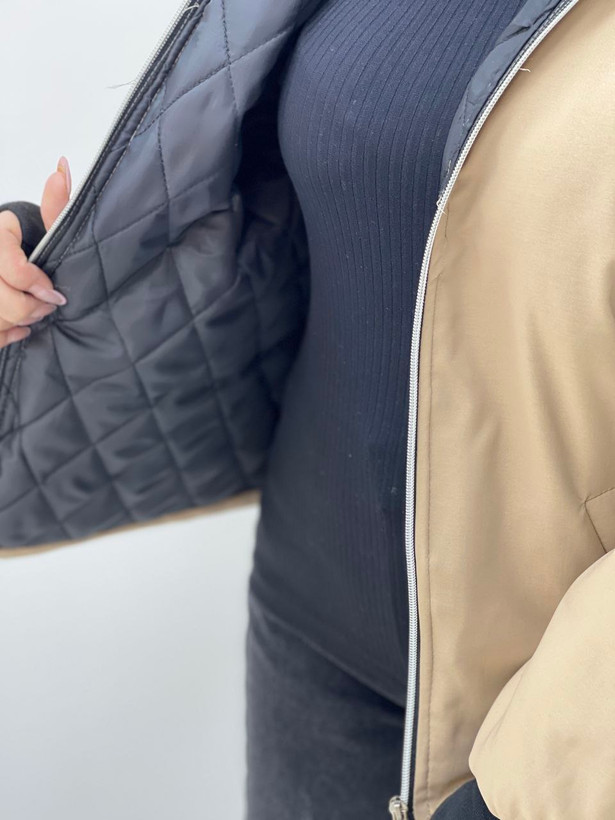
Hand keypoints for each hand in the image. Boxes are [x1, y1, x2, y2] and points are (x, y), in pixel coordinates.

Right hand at [0, 156, 71, 349]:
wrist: (15, 269)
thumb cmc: (33, 249)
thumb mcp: (45, 229)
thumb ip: (56, 206)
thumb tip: (62, 167)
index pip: (10, 267)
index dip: (33, 282)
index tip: (53, 290)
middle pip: (1, 299)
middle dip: (30, 307)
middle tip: (48, 304)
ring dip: (18, 321)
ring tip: (35, 313)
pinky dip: (6, 336)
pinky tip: (19, 328)